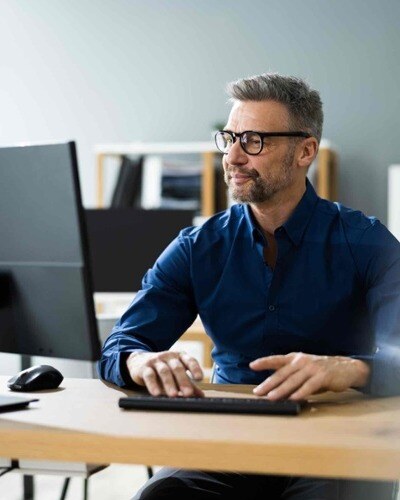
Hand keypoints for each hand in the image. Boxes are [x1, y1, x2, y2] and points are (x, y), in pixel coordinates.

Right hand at [126, 350, 203, 397]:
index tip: (199, 378)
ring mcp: (156, 361)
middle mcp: (169, 356)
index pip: (189, 360)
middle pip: (177, 367)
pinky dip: (153, 385)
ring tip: (174, 395)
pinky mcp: (144, 367)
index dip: (195, 368)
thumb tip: (201, 395)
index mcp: (180, 356)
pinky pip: (149, 375)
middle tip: (188, 393)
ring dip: (169, 384)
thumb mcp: (176, 374)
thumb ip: (189, 383)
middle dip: (183, 380)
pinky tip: (156, 393)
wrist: (139, 361)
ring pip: (164, 371)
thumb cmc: (163, 368)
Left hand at [249, 352, 369, 400]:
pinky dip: (300, 393)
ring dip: (281, 390)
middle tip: (258, 392)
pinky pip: (309, 386)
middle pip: (282, 373)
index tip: (252, 365)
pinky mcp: (322, 376)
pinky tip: (293, 399)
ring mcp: (312, 368)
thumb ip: (291, 378)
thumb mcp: (304, 370)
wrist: (346, 368)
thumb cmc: (321, 371)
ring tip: (271, 397)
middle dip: (268, 383)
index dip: (264, 362)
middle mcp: (302, 361)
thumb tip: (275, 391)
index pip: (276, 359)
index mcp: (295, 358)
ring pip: (293, 380)